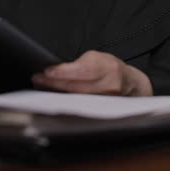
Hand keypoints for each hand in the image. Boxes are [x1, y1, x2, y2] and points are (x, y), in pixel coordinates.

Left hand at [32, 50, 152, 95]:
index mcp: (107, 67)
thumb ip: (80, 63)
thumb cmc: (110, 68)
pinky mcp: (102, 112)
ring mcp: (106, 102)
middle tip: (37, 79)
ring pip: (76, 98)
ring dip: (57, 93)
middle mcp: (108, 86)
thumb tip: (57, 69)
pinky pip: (80, 107)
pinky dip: (66, 102)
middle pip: (75, 86)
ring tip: (42, 86)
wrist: (131, 85)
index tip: (46, 72)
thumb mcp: (98, 58)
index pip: (80, 70)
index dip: (62, 72)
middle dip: (54, 83)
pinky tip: (55, 98)